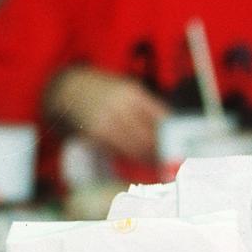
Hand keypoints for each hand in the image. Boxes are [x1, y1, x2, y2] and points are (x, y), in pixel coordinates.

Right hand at [43, 66, 167, 160]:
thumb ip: (150, 108)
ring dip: (148, 158)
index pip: (161, 119)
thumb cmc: (107, 91)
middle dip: (161, 151)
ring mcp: (106, 121)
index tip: (180, 145)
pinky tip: (139, 159)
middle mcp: (120, 107)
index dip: (172, 135)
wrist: (71, 88)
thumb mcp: (130, 90)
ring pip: (135, 148)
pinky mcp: (94, 134)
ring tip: (157, 162)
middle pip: (149, 137)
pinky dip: (130, 157)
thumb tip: (172, 131)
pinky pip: (118, 151)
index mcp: (134, 94)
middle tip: (171, 160)